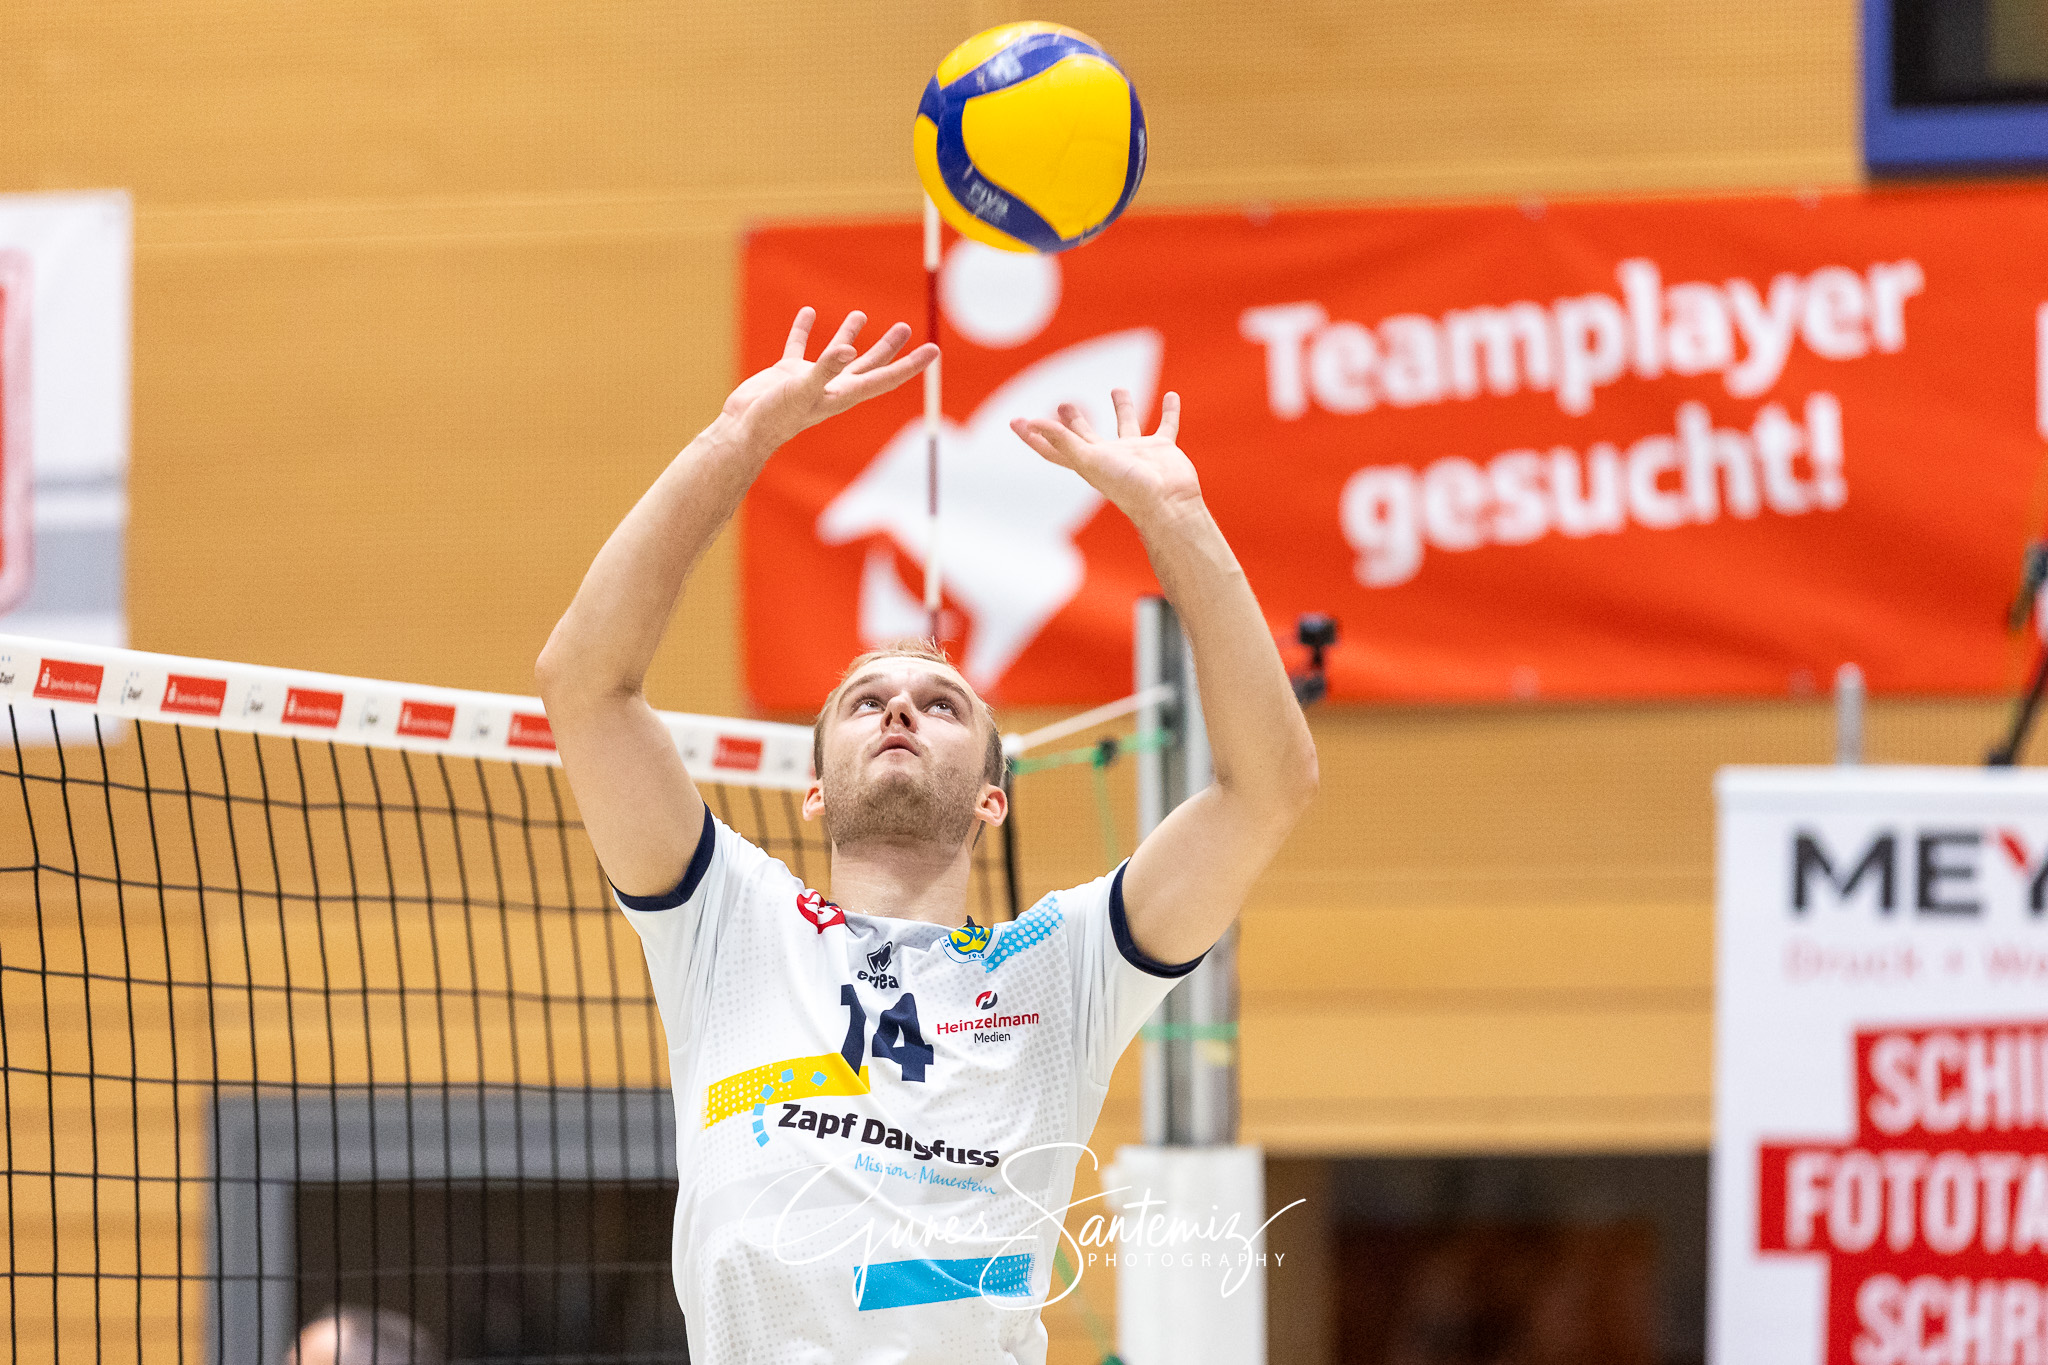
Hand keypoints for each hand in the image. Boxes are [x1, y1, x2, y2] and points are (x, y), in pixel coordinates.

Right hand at [722, 308, 936, 451]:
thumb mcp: (801, 390)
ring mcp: (810, 379)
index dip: (911, 365)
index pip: (885, 377)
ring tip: (860, 314)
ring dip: (849, 334)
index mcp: (843, 394)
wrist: (742, 430)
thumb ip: (825, 369)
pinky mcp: (787, 372)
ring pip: (837, 354)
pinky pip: (799, 347)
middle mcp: (832, 386)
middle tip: (905, 328)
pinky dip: (804, 330)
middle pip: (869, 365)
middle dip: (888, 348)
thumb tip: (848, 350)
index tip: (933, 350)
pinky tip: (809, 314)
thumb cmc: (774, 417)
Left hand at [1010, 389, 1201, 525]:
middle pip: (1086, 435)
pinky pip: (1167, 425)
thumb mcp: (1089, 460)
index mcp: (1089, 461)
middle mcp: (1111, 456)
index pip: (1053, 446)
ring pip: (1127, 425)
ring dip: (1123, 408)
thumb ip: (1062, 440)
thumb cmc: (1128, 486)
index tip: (1016, 421)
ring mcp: (1138, 453)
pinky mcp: (1163, 449)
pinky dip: (1170, 411)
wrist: (1168, 504)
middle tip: (1063, 404)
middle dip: (1074, 420)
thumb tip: (1031, 423)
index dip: (1034, 436)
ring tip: (1117, 388)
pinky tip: (1171, 396)